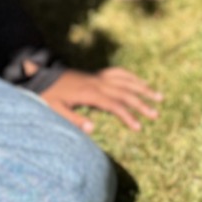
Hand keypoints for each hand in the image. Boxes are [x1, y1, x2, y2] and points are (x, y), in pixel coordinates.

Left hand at [38, 67, 162, 133]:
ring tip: (159, 97)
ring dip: (143, 88)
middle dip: (142, 104)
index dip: (127, 116)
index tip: (138, 127)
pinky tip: (141, 83)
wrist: (42, 76)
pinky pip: (119, 73)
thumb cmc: (48, 96)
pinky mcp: (97, 74)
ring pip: (126, 81)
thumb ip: (74, 120)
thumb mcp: (56, 110)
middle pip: (125, 93)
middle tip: (156, 114)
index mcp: (90, 93)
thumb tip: (92, 129)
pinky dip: (132, 77)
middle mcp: (98, 83)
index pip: (114, 105)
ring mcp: (99, 77)